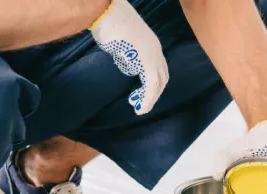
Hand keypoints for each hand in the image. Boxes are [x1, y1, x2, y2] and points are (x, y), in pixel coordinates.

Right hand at [90, 0, 168, 114]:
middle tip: (140, 103)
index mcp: (151, 44)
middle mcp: (156, 49)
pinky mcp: (147, 60)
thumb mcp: (121, 42)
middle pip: (162, 77)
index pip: (158, 68)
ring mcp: (153, 54)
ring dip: (150, 99)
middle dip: (153, 94)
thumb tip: (127, 63)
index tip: (140, 93)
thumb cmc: (108, 23)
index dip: (153, 84)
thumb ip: (127, 54)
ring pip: (158, 83)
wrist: (105, 12)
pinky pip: (151, 85)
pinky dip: (148, 99)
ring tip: (140, 109)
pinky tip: (141, 108)